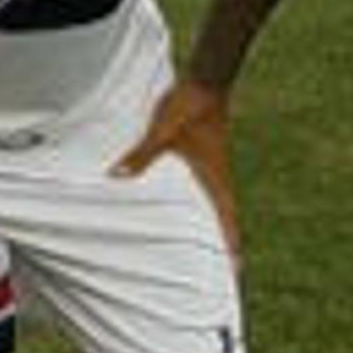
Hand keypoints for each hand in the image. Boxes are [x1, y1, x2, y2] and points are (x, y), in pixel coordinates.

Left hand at [113, 78, 242, 258]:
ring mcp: (212, 168)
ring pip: (214, 204)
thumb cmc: (186, 107)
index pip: (226, 220)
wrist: (203, 82)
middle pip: (223, 218)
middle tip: (223, 268)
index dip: (230, 245)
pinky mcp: (204, 156)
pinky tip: (184, 208)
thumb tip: (117, 176)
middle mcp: (216, 177)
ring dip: (211, 223)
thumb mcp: (161, 133)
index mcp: (213, 178)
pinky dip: (199, 204)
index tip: (235, 271)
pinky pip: (203, 188)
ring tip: (202, 246)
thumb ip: (141, 155)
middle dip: (222, 242)